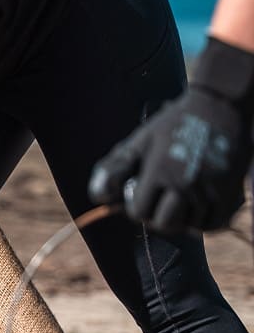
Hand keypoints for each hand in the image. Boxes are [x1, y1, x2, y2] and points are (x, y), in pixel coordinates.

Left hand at [89, 37, 253, 233]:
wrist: (219, 105)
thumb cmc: (172, 125)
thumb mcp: (139, 142)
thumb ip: (115, 170)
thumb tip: (101, 199)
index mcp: (160, 171)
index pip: (139, 212)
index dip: (136, 205)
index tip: (142, 190)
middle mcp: (186, 184)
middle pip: (165, 224)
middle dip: (156, 215)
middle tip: (160, 198)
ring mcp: (211, 189)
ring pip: (190, 226)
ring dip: (181, 217)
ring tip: (179, 197)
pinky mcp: (231, 192)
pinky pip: (214, 224)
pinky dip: (203, 221)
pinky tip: (197, 205)